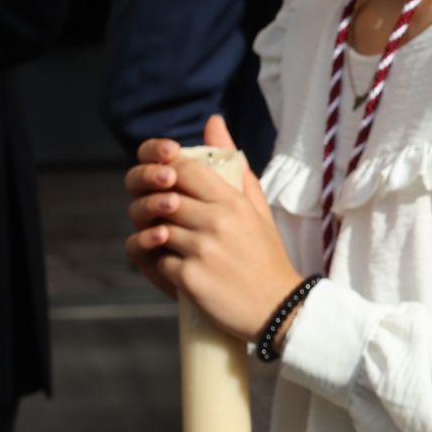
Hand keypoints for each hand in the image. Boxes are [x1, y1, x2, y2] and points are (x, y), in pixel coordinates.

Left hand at [123, 115, 304, 341]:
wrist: (279, 309)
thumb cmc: (265, 255)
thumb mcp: (255, 205)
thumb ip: (231, 163)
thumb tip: (213, 122)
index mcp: (232, 201)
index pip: (183, 169)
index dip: (165, 172)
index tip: (165, 185)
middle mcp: (216, 221)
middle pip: (163, 198)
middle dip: (153, 207)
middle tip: (160, 217)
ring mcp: (202, 250)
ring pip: (155, 230)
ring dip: (155, 238)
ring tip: (169, 245)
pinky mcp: (190, 279)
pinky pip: (157, 262)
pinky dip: (161, 266)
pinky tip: (177, 270)